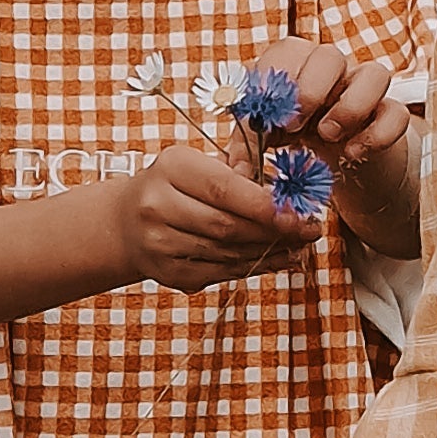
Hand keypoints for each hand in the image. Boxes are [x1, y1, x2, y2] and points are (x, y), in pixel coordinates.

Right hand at [107, 142, 325, 294]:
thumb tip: (291, 193)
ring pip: (228, 252)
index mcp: (171, 168)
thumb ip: (242, 173)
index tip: (299, 213)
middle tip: (308, 230)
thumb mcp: (201, 164)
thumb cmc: (178, 186)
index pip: (223, 188)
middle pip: (227, 225)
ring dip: (269, 250)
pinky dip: (254, 266)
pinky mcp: (168, 273)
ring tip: (298, 244)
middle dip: (274, 230)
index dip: (264, 205)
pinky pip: (221, 272)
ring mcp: (159, 243)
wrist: (127, 221)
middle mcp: (157, 205)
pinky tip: (277, 258)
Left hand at [259, 33, 422, 256]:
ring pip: (375, 73)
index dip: (276, 79)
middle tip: (293, 126)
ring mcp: (366, 90)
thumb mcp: (267, 140)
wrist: (340, 159)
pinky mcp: (391, 115)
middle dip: (310, 90)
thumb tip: (234, 170)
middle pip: (330, 54)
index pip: (288, 50)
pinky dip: (377, 134)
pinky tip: (354, 154)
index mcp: (297, 65)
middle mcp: (334, 69)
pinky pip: (396, 114)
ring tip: (327, 136)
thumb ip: (248, 148)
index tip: (266, 116)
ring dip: (349, 107)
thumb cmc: (296, 138)